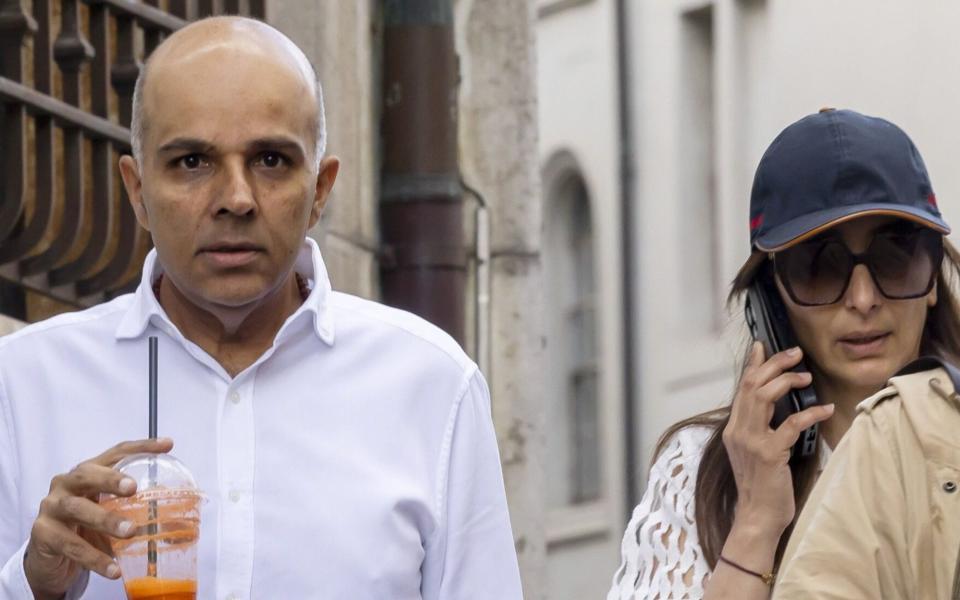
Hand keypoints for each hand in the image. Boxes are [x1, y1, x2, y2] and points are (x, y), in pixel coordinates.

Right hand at [24, 438, 172, 599]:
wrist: (48, 559)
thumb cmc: (83, 529)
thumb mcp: (107, 512)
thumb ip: (130, 508)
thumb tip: (173, 517)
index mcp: (86, 474)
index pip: (114, 454)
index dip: (140, 447)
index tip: (167, 445)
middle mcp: (66, 485)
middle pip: (87, 473)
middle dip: (110, 478)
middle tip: (133, 488)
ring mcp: (51, 508)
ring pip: (77, 509)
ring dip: (106, 520)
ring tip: (130, 531)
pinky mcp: (43, 534)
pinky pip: (71, 545)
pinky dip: (94, 558)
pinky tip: (113, 568)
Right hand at [722, 343, 833, 536]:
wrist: (757, 516)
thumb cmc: (762, 486)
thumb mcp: (755, 451)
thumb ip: (760, 428)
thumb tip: (778, 407)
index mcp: (734, 429)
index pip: (742, 388)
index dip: (754, 365)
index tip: (762, 346)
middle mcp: (738, 431)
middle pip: (753, 385)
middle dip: (774, 364)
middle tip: (795, 354)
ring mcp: (751, 441)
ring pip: (764, 397)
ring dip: (787, 381)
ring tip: (806, 377)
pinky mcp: (769, 453)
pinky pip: (790, 424)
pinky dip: (810, 413)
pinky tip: (825, 410)